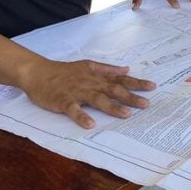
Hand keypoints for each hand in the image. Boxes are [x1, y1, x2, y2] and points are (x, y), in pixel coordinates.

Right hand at [19, 58, 155, 128]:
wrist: (37, 72)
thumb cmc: (63, 71)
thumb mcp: (88, 65)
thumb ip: (107, 69)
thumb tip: (126, 68)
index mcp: (96, 76)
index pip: (120, 79)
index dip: (136, 83)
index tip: (153, 87)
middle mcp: (90, 83)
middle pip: (113, 89)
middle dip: (130, 97)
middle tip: (146, 104)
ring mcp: (77, 92)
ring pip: (97, 99)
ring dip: (112, 107)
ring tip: (126, 114)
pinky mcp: (63, 101)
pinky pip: (73, 109)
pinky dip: (82, 116)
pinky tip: (91, 124)